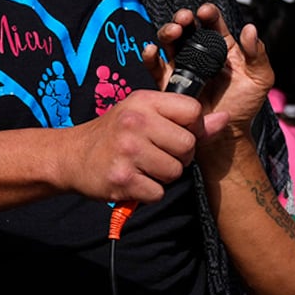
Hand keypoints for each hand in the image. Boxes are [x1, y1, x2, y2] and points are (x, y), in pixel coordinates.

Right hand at [59, 89, 200, 202]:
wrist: (71, 156)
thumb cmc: (115, 133)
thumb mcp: (145, 114)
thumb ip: (185, 118)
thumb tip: (224, 119)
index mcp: (144, 102)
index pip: (193, 111)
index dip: (192, 128)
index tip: (176, 134)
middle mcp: (136, 123)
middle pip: (188, 146)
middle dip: (179, 156)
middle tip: (157, 154)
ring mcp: (128, 151)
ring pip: (175, 172)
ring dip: (164, 176)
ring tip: (144, 166)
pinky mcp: (123, 179)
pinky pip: (158, 193)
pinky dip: (149, 193)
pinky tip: (134, 180)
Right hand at [153, 4, 274, 149]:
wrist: (228, 131)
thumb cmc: (245, 104)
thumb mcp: (260, 78)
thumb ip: (257, 53)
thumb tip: (250, 29)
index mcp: (221, 46)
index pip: (212, 23)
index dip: (208, 13)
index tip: (206, 12)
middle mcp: (199, 52)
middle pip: (187, 28)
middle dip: (183, 19)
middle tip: (185, 19)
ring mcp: (183, 66)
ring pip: (170, 42)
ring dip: (168, 32)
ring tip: (174, 32)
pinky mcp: (170, 82)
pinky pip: (156, 67)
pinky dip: (150, 56)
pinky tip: (152, 51)